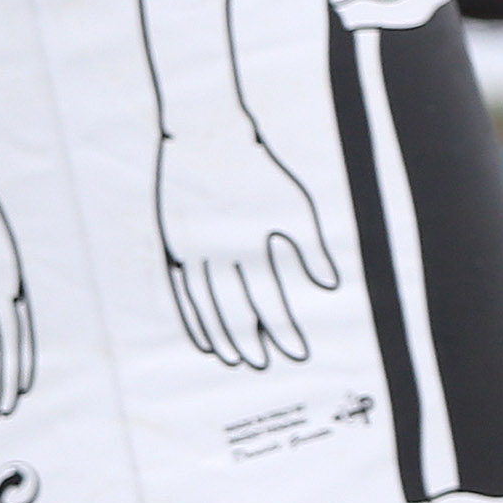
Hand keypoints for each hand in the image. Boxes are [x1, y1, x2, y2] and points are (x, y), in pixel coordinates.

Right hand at [156, 121, 339, 367]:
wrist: (206, 137)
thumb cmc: (258, 171)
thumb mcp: (294, 204)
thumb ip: (310, 248)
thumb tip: (328, 286)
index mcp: (249, 243)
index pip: (269, 299)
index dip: (284, 329)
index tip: (297, 353)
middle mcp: (217, 253)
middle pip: (234, 309)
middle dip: (251, 340)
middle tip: (263, 365)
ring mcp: (191, 252)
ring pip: (205, 306)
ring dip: (221, 336)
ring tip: (234, 360)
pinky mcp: (174, 247)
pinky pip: (183, 293)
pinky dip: (193, 318)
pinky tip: (204, 338)